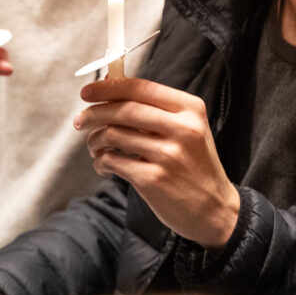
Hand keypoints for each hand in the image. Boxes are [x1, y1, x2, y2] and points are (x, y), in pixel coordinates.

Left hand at [76, 78, 239, 246]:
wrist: (214, 209)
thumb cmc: (194, 165)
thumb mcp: (187, 129)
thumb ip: (154, 109)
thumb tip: (109, 85)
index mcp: (190, 109)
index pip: (141, 88)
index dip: (108, 88)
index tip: (87, 93)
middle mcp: (182, 128)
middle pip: (123, 109)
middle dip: (94, 113)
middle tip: (81, 122)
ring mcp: (168, 155)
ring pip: (113, 134)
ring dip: (95, 140)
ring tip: (96, 148)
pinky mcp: (153, 180)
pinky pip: (112, 161)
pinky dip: (101, 161)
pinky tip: (105, 165)